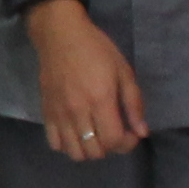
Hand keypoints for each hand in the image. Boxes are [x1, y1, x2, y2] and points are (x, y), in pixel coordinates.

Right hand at [24, 0, 147, 162]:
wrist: (59, 35)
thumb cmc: (96, 49)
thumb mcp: (123, 71)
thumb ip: (134, 103)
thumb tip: (142, 132)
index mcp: (100, 99)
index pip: (114, 141)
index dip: (127, 144)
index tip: (131, 133)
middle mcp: (78, 111)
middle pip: (95, 151)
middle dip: (110, 147)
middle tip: (115, 131)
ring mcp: (59, 114)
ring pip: (75, 152)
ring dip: (90, 149)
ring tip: (96, 134)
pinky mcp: (46, 112)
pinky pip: (55, 143)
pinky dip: (68, 145)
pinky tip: (77, 132)